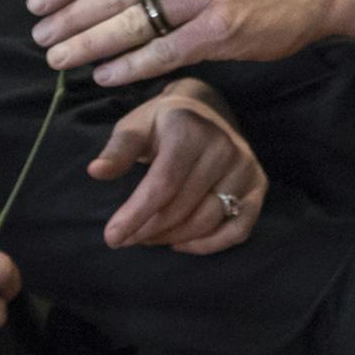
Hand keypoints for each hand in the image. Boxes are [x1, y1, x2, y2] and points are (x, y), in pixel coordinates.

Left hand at [88, 79, 265, 254]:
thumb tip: (96, 171)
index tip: (112, 237)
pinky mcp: (258, 185)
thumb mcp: (136, 126)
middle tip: (126, 238)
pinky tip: (181, 243)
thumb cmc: (163, 123)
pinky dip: (208, 245)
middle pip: (182, 208)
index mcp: (189, 129)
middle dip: (148, 230)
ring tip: (148, 237)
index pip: (163, 184)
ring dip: (172, 238)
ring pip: (206, 222)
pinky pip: (237, 229)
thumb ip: (118, 150)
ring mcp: (245, 167)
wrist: (207, 109)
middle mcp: (223, 147)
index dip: (136, 214)